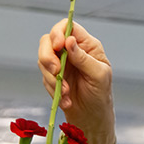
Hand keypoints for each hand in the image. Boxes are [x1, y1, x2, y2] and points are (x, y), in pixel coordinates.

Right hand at [38, 19, 115, 143]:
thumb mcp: (99, 76)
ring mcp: (60, 63)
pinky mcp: (52, 76)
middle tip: (56, 72)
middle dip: (48, 56)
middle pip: (48, 40)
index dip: (58, 32)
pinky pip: (44, 77)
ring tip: (66, 93)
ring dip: (52, 78)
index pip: (68, 27)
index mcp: (87, 45)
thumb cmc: (101, 94)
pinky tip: (65, 100)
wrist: (92, 117)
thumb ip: (84, 59)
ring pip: (43, 59)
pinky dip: (52, 89)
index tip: (58, 46)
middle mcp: (71, 51)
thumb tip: (70, 42)